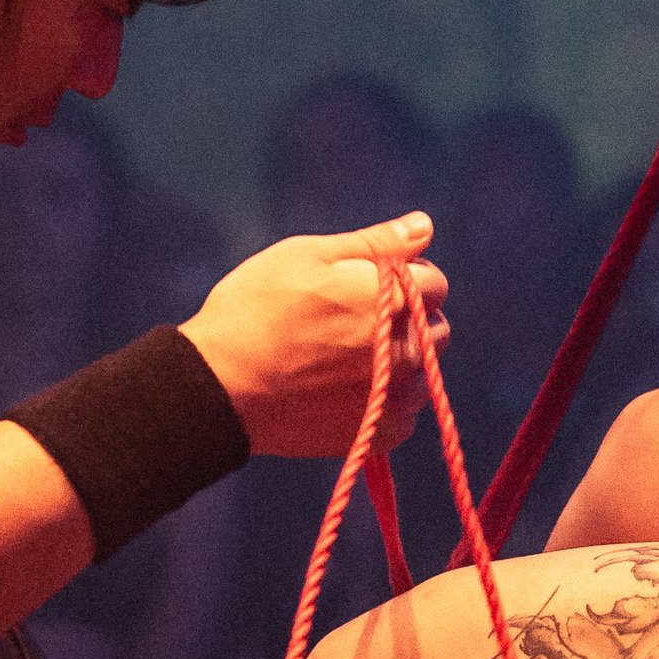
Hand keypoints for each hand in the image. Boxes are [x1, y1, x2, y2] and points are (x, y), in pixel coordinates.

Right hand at [180, 214, 448, 458]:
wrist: (223, 387)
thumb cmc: (257, 309)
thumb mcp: (308, 256)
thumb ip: (375, 243)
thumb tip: (423, 225)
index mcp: (393, 300)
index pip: (434, 282)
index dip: (402, 277)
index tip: (365, 285)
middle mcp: (406, 351)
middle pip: (434, 328)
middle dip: (407, 319)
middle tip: (352, 322)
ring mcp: (395, 397)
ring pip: (423, 374)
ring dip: (400, 363)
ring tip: (346, 360)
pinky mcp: (380, 433)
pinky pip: (405, 414)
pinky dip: (386, 402)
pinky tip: (346, 392)